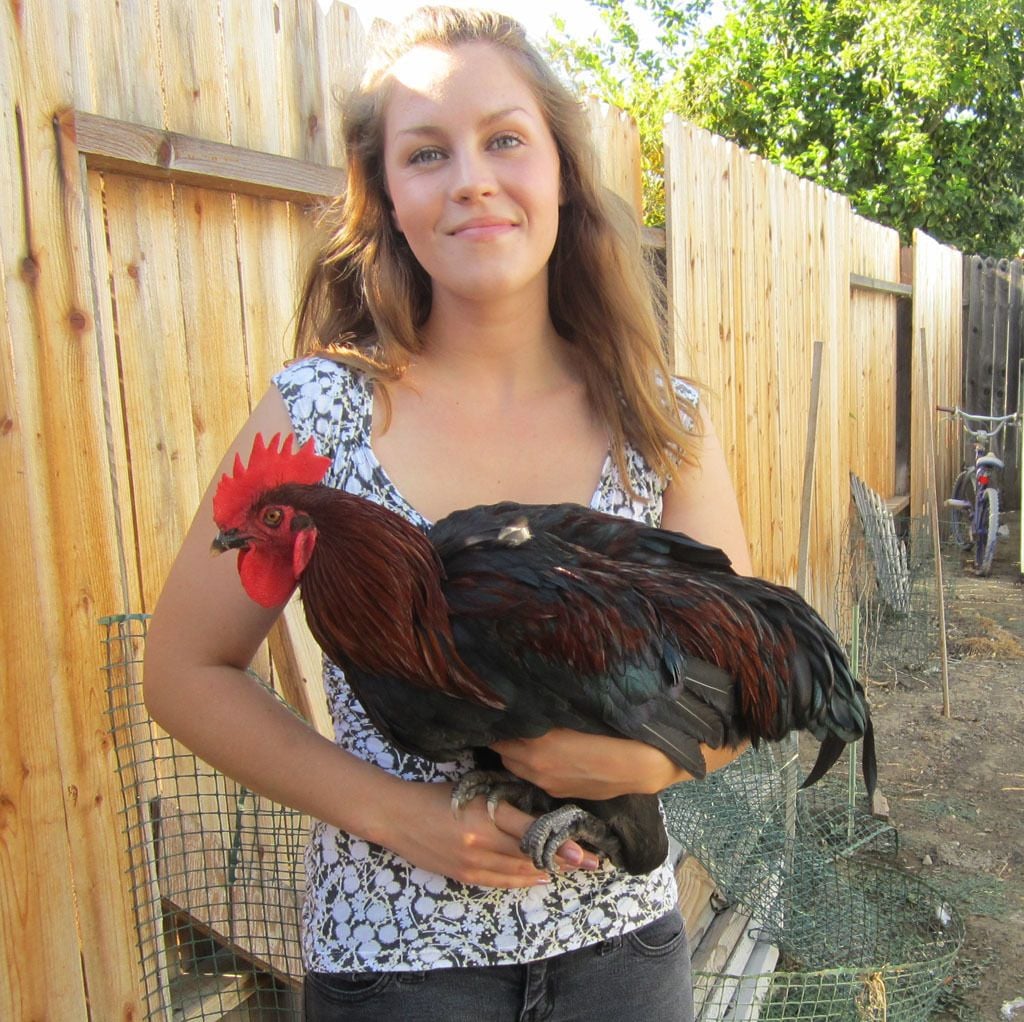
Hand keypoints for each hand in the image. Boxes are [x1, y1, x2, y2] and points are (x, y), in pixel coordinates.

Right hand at [376, 778, 599, 887]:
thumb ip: (501, 804)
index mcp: (485, 814)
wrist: (397, 815)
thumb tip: (535, 813)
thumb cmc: (436, 795)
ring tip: (573, 870)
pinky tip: (539, 878)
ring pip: (518, 871)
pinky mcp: (463, 875)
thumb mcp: (472, 791)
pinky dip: (522, 881)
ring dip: (546, 871)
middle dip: (562, 861)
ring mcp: (472, 862)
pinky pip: (499, 882)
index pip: (530, 831)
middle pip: (530, 855)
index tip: (583, 850)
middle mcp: (481, 841)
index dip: (558, 843)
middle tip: (591, 863)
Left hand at [492, 729, 687, 799]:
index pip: (498, 737)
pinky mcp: (560, 794)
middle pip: (503, 754)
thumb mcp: (573, 716)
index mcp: (535, 748)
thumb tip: (524, 705)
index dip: (498, 724)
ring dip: (517, 755)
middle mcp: (535, 770)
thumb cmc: (611, 733)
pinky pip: (535, 779)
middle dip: (505, 740)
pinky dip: (533, 768)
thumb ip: (545, 714)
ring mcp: (548, 785)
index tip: (501, 713)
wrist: (641, 766)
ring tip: (528, 739)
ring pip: (517, 769)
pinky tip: (549, 755)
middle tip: (514, 724)